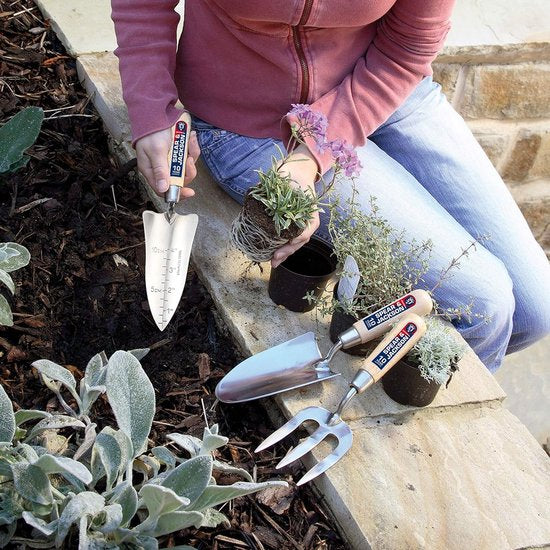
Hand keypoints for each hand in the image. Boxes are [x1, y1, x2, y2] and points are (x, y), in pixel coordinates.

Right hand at [135, 125, 200, 197]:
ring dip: (192, 155)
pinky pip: (190, 155)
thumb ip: (160, 170)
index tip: (190, 192)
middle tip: (189, 159)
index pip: (164, 190)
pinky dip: (193, 146)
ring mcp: (172, 160)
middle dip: (188, 171)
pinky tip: (192, 136)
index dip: (177, 193)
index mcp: (152, 171)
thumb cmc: (151, 132)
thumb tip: (163, 189)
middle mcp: (162, 169)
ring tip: (190, 142)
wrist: (156, 112)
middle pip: (180, 180)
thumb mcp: (156, 151)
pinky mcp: (179, 152)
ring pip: (187, 167)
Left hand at [271, 144, 319, 268]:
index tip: (286, 244)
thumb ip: (274, 186)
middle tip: (274, 258)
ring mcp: (303, 221)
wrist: (299, 168)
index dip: (296, 239)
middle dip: (287, 251)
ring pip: (296, 241)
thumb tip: (258, 196)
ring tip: (273, 261)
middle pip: (300, 239)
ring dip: (285, 252)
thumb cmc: (293, 172)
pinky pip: (292, 238)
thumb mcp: (284, 175)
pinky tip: (275, 254)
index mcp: (309, 208)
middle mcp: (308, 217)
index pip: (306, 229)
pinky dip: (283, 247)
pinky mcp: (296, 223)